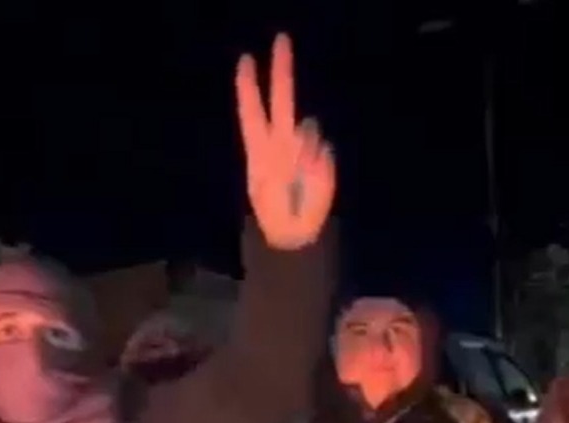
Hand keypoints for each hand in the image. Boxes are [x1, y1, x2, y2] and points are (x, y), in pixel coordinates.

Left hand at [235, 33, 335, 250]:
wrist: (294, 237)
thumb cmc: (275, 214)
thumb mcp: (268, 187)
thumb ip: (277, 154)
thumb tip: (306, 133)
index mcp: (260, 149)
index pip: (252, 111)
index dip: (249, 86)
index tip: (245, 59)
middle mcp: (281, 142)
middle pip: (281, 99)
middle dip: (281, 69)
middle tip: (282, 37)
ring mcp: (303, 149)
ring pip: (307, 130)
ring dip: (303, 151)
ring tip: (297, 181)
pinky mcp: (322, 159)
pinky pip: (322, 151)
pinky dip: (317, 166)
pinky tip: (310, 184)